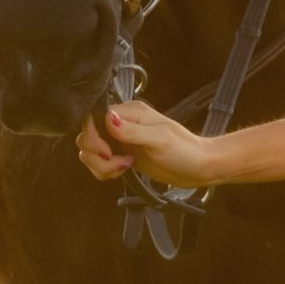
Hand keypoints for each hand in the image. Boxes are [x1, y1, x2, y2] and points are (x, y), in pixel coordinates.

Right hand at [76, 101, 215, 188]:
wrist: (198, 167)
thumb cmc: (185, 150)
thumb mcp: (160, 139)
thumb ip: (132, 131)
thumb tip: (108, 117)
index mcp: (131, 112)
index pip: (93, 118)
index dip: (93, 137)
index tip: (107, 153)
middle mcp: (123, 123)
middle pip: (86, 137)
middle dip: (97, 155)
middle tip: (119, 163)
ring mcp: (120, 140)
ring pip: (90, 152)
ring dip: (101, 166)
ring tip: (124, 167)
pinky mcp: (121, 155)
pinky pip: (99, 163)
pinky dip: (105, 172)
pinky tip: (123, 171)